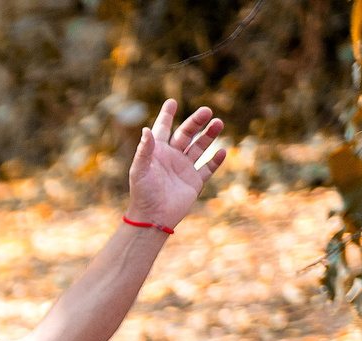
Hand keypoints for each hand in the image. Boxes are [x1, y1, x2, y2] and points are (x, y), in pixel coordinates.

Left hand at [125, 101, 227, 230]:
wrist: (153, 217)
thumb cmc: (142, 194)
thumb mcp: (140, 171)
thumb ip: (144, 150)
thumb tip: (146, 130)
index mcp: (157, 153)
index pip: (163, 129)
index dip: (167, 116)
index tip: (172, 102)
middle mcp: (172, 158)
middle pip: (186, 134)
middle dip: (196, 122)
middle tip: (207, 111)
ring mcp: (184, 169)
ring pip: (199, 147)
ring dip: (209, 136)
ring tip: (218, 123)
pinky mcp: (194, 182)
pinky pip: (207, 168)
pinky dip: (215, 160)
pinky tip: (221, 151)